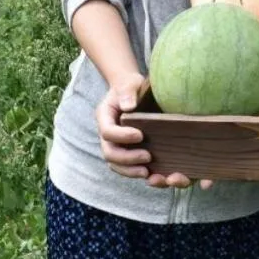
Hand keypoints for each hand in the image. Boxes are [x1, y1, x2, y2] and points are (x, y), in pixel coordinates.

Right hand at [94, 74, 212, 189]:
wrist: (132, 92)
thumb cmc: (131, 86)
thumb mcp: (129, 83)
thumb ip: (127, 92)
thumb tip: (129, 106)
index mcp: (104, 117)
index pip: (107, 132)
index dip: (121, 136)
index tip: (140, 135)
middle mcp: (107, 135)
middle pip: (110, 153)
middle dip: (127, 158)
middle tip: (148, 157)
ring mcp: (116, 145)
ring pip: (116, 165)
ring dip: (131, 171)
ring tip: (148, 173)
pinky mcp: (127, 152)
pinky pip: (127, 168)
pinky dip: (137, 173)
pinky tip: (153, 175)